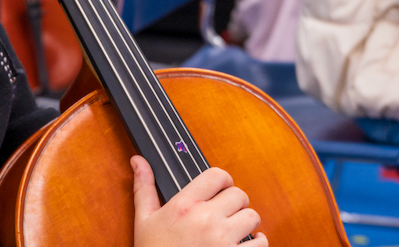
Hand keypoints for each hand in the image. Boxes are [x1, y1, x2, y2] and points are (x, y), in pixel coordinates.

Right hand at [132, 157, 265, 246]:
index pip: (217, 175)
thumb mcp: (144, 221)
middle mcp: (205, 219)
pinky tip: (245, 244)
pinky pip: (260, 243)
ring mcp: (222, 240)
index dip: (223, 180)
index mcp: (184, 206)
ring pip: (252, 216)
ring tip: (234, 229)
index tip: (221, 189)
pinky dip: (258, 243)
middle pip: (238, 195)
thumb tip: (138, 160)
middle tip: (226, 213)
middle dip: (235, 203)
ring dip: (245, 222)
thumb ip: (144, 188)